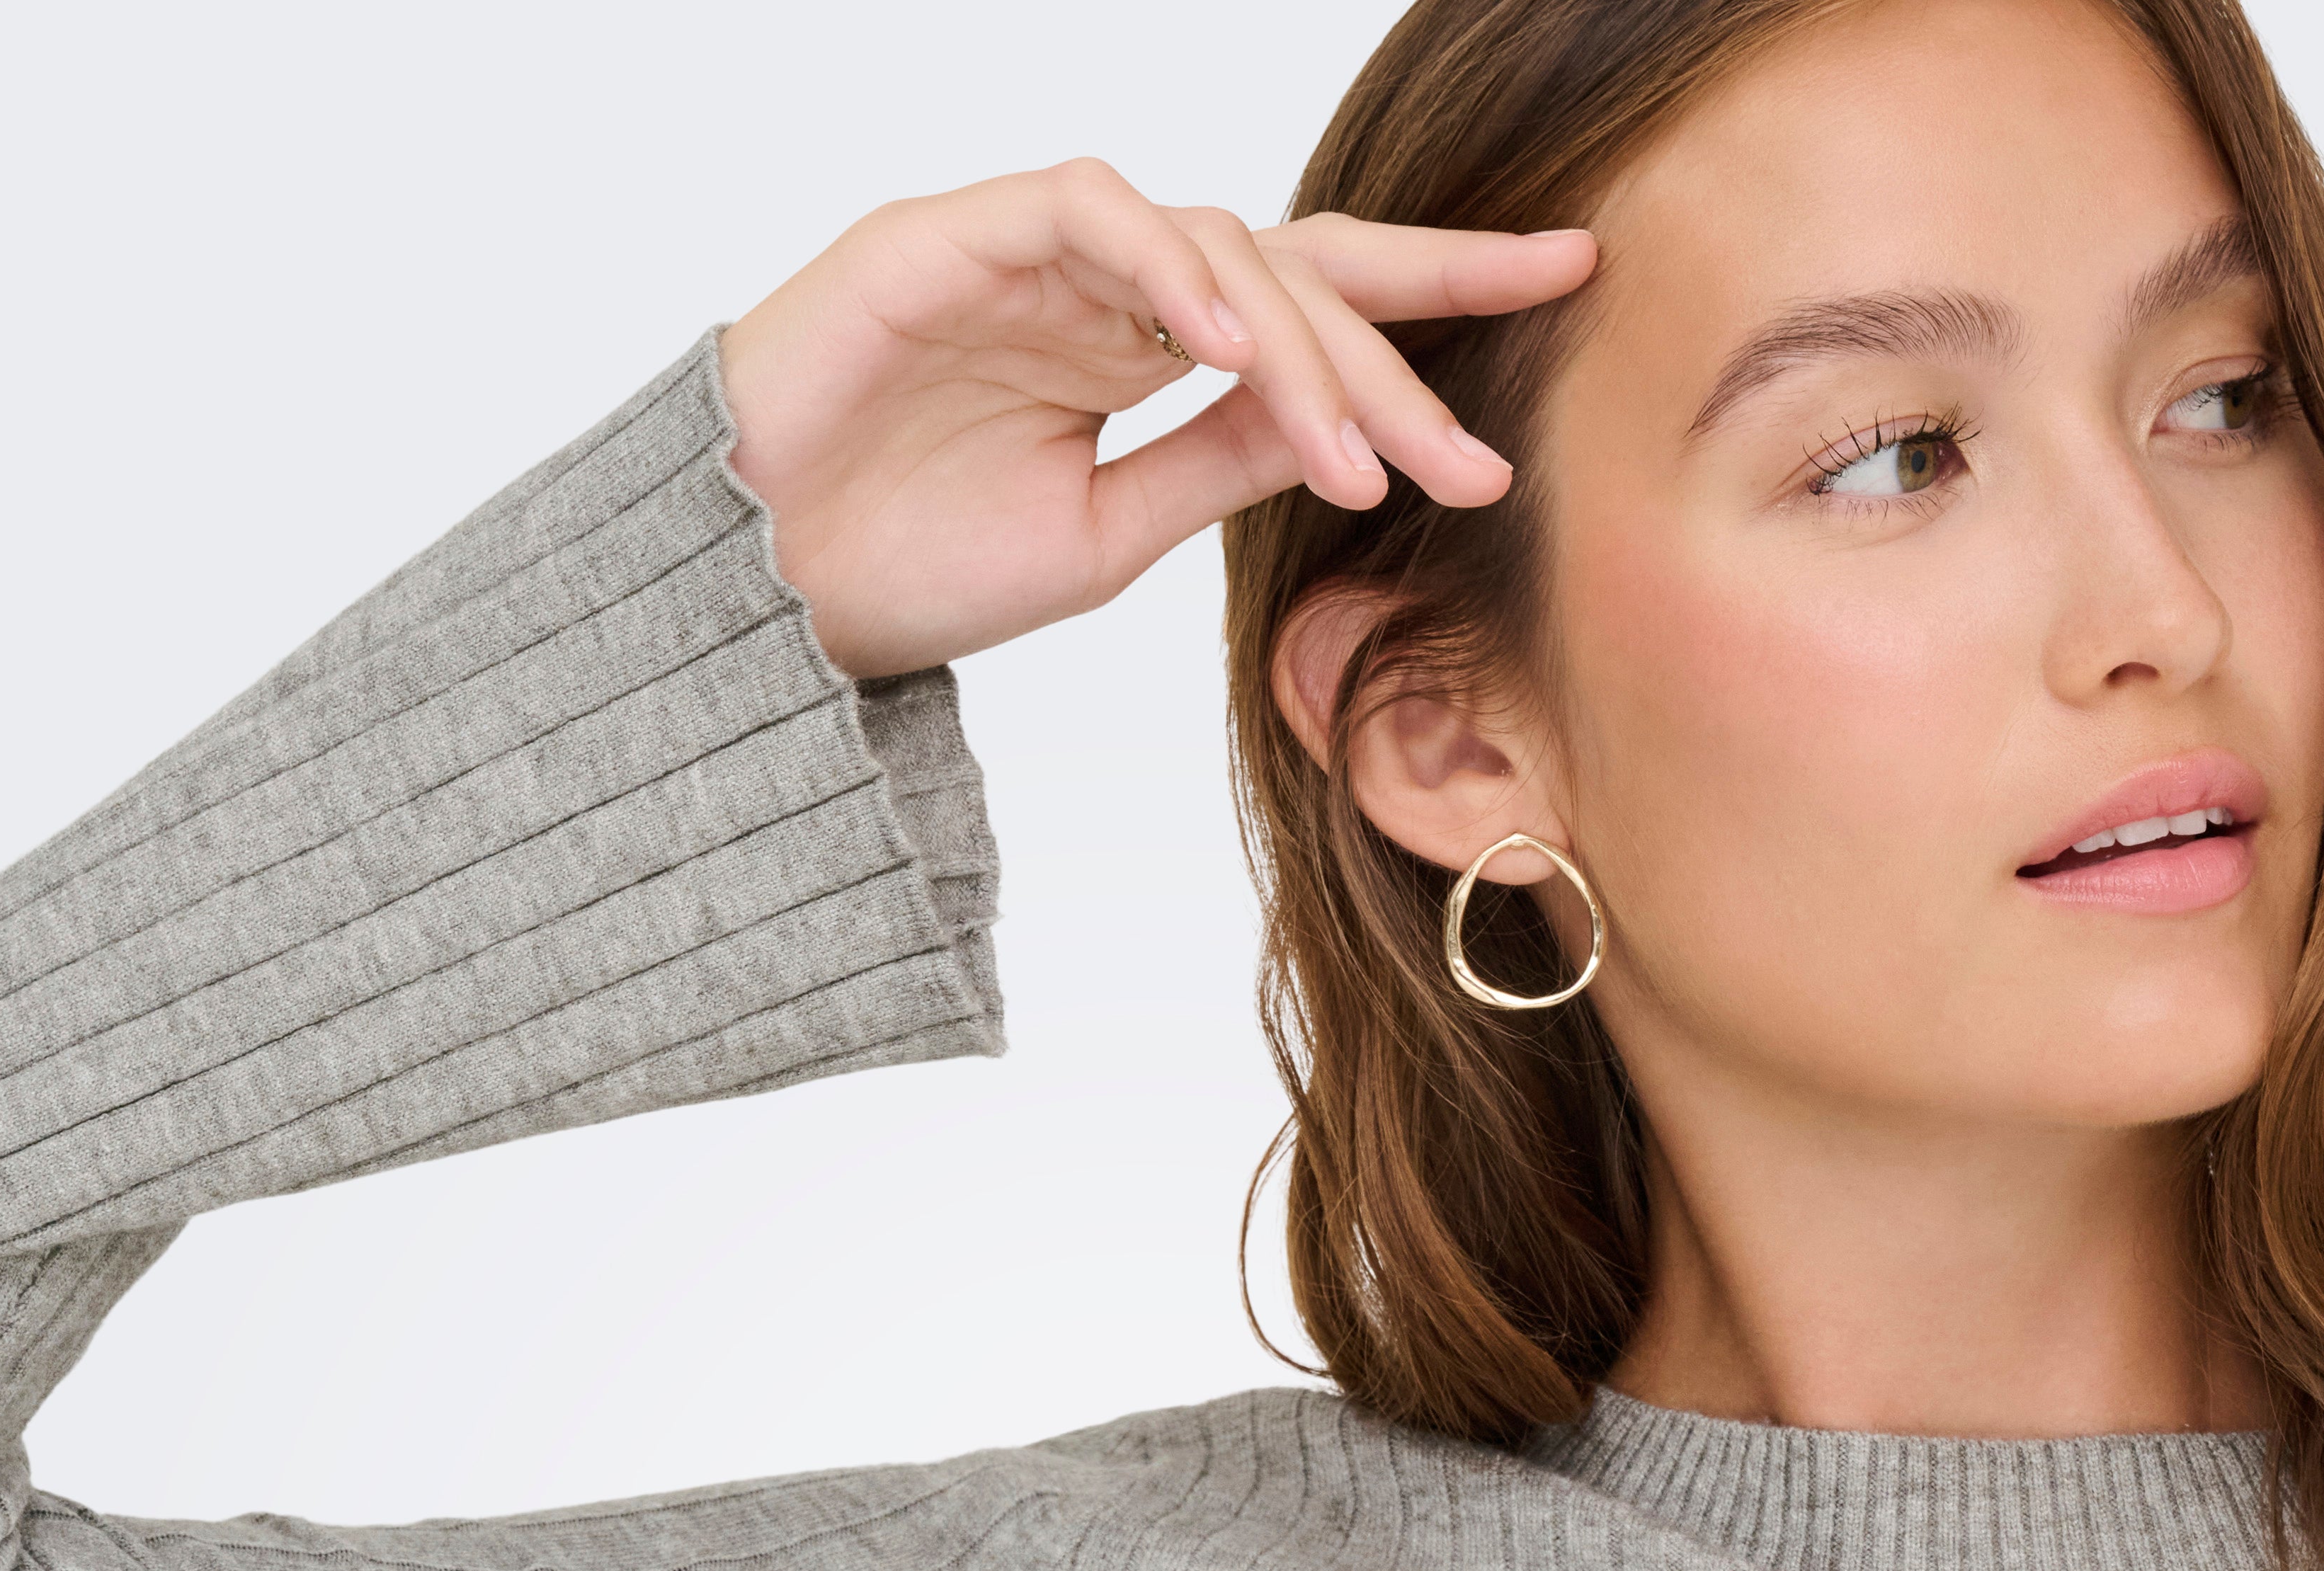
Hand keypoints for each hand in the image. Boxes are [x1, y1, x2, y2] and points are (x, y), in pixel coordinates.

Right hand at [716, 160, 1598, 676]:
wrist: (756, 604)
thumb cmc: (906, 572)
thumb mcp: (1106, 536)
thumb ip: (1216, 463)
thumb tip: (1338, 421)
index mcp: (1137, 348)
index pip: (1311, 297)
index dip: (1437, 289)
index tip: (1567, 283)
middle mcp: (1099, 282)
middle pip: (1286, 271)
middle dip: (1394, 351)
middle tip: (1473, 451)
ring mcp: (1028, 247)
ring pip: (1208, 242)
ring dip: (1297, 348)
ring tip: (1357, 459)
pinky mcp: (954, 231)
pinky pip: (1095, 213)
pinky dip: (1174, 272)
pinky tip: (1233, 346)